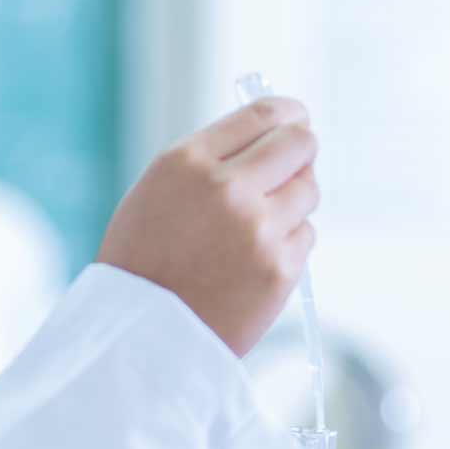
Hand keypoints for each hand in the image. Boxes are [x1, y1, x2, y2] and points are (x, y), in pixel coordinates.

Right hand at [95, 97, 318, 354]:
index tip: (296, 119)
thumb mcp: (157, 191)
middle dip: (300, 151)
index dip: (288, 115)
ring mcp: (258, 228)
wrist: (141, 333)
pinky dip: (287, 243)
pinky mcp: (280, 267)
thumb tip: (276, 135)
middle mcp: (226, 188)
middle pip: (300, 144)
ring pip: (308, 191)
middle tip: (293, 165)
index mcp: (186, 162)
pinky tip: (251, 260)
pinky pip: (305, 235)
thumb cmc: (143, 261)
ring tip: (254, 227)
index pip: (263, 115)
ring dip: (291, 202)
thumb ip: (210, 160)